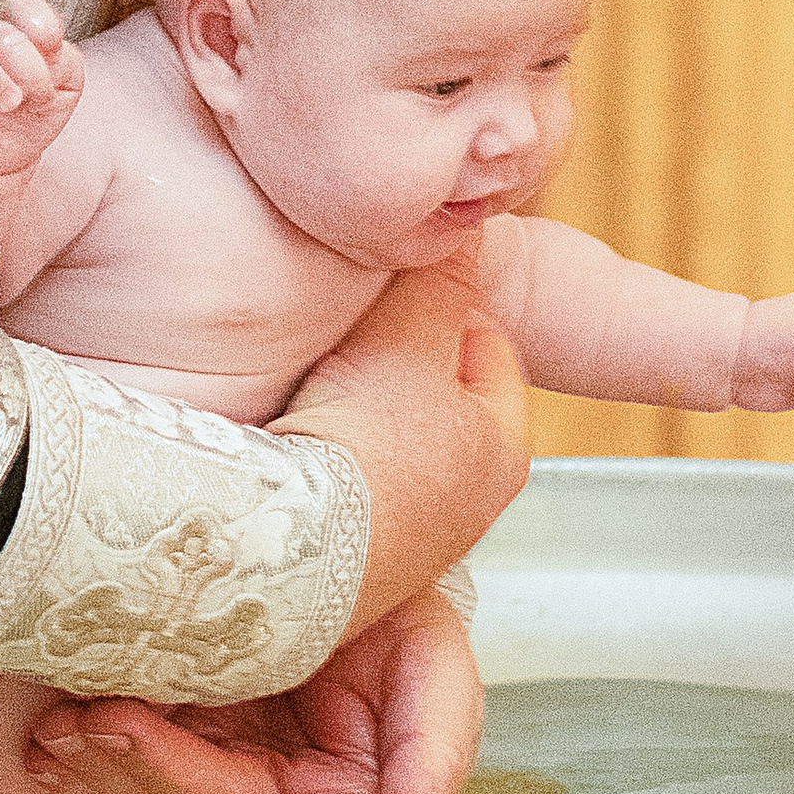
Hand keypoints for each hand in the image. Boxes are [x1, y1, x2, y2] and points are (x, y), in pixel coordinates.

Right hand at [0, 0, 82, 178]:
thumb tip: (55, 48)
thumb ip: (67, 65)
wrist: (3, 157)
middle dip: (24, 67)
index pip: (24, 7)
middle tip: (32, 98)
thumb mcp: (65, 91)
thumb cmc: (34, 114)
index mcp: (20, 36)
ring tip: (7, 103)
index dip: (40, 25)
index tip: (52, 53)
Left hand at [27, 583, 484, 793]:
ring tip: (60, 730)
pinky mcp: (175, 736)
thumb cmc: (407, 617)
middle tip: (99, 728)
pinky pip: (122, 758)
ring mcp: (219, 771)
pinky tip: (47, 745)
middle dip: (149, 775)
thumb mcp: (434, 670)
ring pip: (151, 791)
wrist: (354, 556)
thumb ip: (431, 752)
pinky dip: (83, 754)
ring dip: (102, 767)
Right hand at [276, 271, 529, 636]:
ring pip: (389, 442)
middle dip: (398, 358)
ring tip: (314, 382)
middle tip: (354, 332)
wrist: (294, 548)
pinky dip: (324, 457)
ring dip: (356, 408)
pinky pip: (345, 484)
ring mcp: (409, 542)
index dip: (446, 305)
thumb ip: (440, 280)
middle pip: (437, 397)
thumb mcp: (410, 335)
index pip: (491, 348)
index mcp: (503, 449)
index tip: (401, 289)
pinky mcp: (352, 562)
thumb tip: (467, 230)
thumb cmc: (367, 449)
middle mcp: (467, 506)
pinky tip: (290, 437)